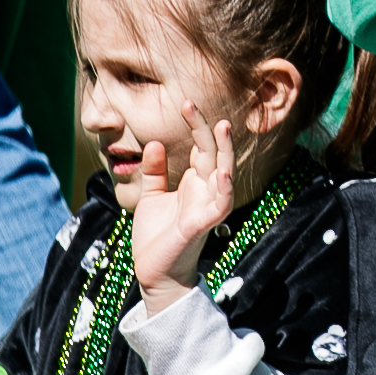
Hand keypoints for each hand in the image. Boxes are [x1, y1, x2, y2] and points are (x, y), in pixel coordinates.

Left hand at [130, 106, 235, 312]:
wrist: (153, 271)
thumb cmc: (155, 236)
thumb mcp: (150, 196)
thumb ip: (155, 172)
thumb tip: (155, 143)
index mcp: (195, 182)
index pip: (201, 147)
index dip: (195, 125)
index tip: (186, 103)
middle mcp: (206, 190)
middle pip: (213, 152)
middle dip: (206, 129)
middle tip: (192, 104)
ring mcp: (208, 206)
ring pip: (224, 172)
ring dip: (225, 151)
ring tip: (222, 127)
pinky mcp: (204, 224)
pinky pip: (221, 203)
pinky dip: (223, 187)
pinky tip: (221, 171)